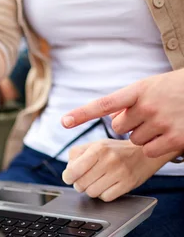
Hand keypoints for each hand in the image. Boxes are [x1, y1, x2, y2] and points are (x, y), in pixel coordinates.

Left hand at [62, 69, 183, 157]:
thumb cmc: (175, 89)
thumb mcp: (150, 86)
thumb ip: (128, 101)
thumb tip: (109, 116)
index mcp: (139, 90)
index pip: (105, 104)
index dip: (83, 113)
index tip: (65, 121)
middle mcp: (149, 106)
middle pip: (119, 128)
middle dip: (129, 124)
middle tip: (148, 115)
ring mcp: (162, 122)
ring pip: (134, 140)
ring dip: (144, 135)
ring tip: (161, 121)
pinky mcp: (175, 138)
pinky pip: (149, 150)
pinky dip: (155, 146)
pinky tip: (168, 134)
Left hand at [62, 140, 172, 201]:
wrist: (144, 152)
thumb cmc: (115, 150)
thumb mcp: (95, 145)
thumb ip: (76, 155)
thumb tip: (68, 172)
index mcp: (98, 149)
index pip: (72, 171)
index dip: (68, 177)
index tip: (70, 177)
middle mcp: (109, 160)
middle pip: (81, 185)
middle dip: (80, 184)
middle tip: (86, 179)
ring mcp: (120, 173)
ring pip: (92, 193)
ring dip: (92, 190)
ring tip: (98, 181)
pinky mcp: (129, 184)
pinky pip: (106, 198)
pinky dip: (104, 194)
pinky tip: (107, 186)